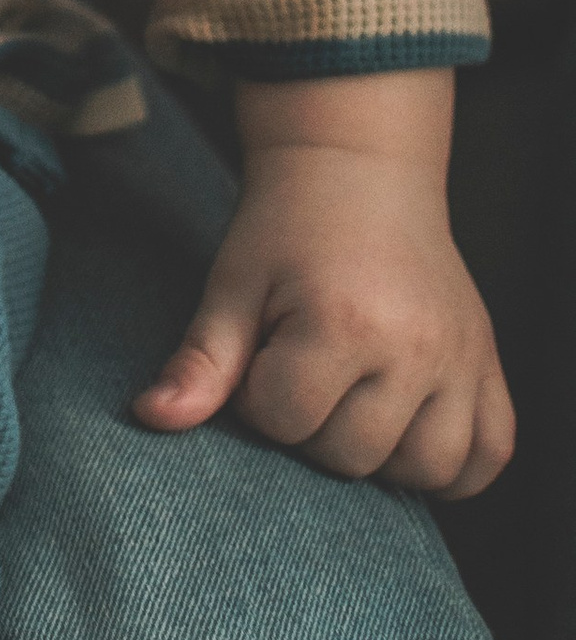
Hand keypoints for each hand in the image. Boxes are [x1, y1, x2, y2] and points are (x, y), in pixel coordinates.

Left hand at [133, 80, 513, 497]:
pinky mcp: (489, 363)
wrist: (358, 169)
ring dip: (380, 455)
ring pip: (426, 470)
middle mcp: (415, 347)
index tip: (262, 353)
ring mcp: (462, 358)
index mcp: (344, 323)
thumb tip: (151, 418)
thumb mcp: (233, 284)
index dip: (256, 398)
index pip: (284, 422)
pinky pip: (489, 455)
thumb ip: (201, 360)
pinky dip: (455, 464)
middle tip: (304, 370)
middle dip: (310, 427)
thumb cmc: (286, 227)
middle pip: (351, 456)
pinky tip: (409, 432)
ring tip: (352, 402)